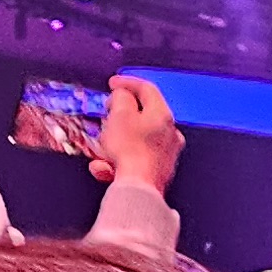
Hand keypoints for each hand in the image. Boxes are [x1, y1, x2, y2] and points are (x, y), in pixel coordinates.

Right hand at [93, 75, 182, 192]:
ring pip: (136, 139)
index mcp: (162, 114)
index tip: (112, 84)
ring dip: (116, 141)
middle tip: (106, 116)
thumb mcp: (119, 115)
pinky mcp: (159, 171)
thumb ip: (121, 99)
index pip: (147, 89)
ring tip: (101, 150)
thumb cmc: (130, 151)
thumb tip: (123, 96)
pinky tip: (105, 168)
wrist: (139, 188)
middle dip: (120, 116)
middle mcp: (170, 133)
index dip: (127, 83)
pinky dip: (118, 160)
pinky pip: (135, 159)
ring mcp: (166, 153)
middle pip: (142, 115)